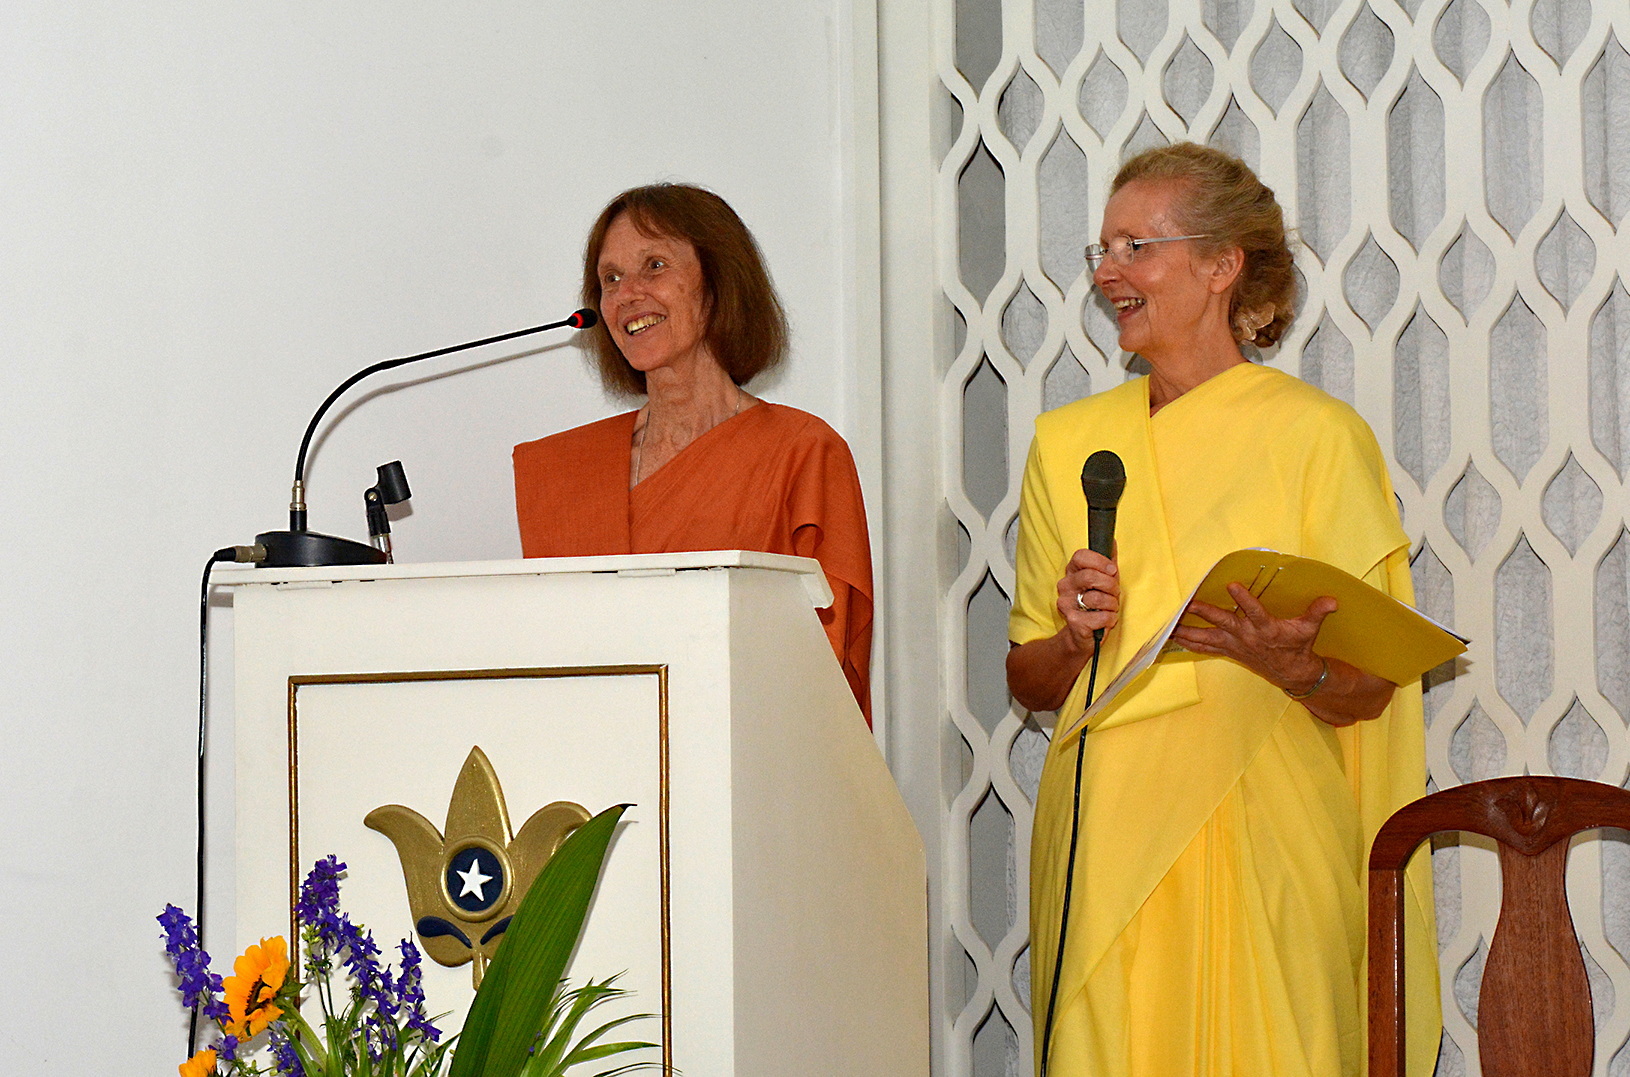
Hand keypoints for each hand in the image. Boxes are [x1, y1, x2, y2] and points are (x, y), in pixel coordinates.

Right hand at [1054, 548, 1120, 656]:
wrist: (1082, 635)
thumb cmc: (1095, 606)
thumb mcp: (1104, 581)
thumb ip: (1108, 561)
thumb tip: (1112, 541)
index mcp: (1072, 572)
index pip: (1080, 556)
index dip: (1100, 562)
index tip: (1112, 570)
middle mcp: (1065, 586)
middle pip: (1090, 576)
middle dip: (1110, 586)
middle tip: (1113, 593)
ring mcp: (1066, 603)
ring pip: (1097, 597)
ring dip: (1111, 604)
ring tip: (1108, 608)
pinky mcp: (1073, 621)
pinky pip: (1102, 616)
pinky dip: (1110, 619)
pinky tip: (1105, 620)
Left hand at [1170, 582, 1331, 693]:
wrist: (1292, 673)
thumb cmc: (1298, 647)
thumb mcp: (1309, 629)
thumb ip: (1317, 612)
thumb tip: (1332, 600)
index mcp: (1266, 628)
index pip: (1254, 611)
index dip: (1244, 599)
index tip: (1232, 585)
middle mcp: (1246, 637)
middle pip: (1223, 623)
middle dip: (1205, 613)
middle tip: (1188, 604)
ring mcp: (1234, 645)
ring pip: (1207, 637)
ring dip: (1188, 631)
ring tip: (1169, 625)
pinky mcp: (1228, 651)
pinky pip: (1203, 647)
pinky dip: (1188, 643)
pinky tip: (1172, 638)